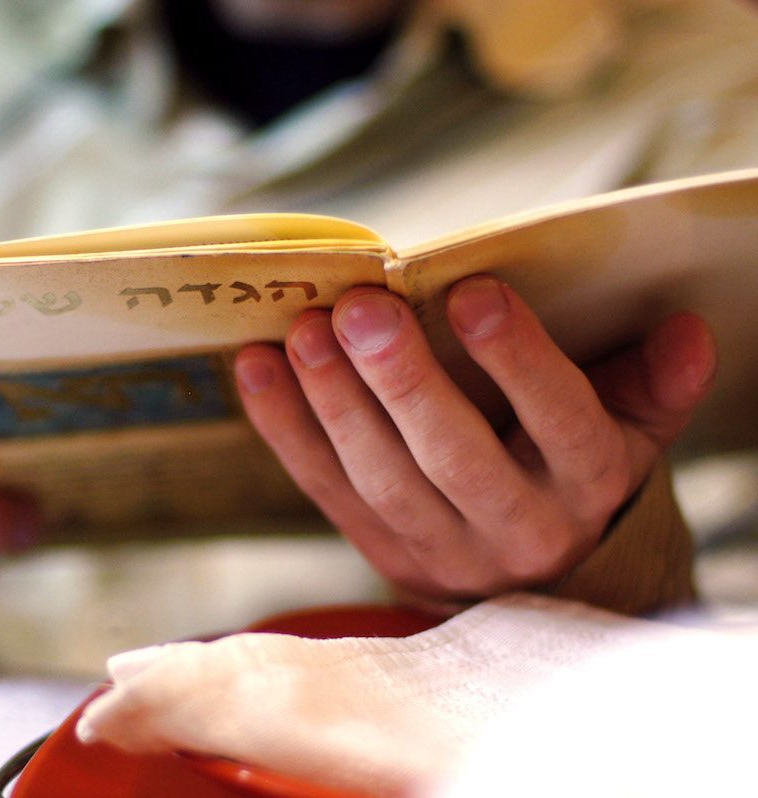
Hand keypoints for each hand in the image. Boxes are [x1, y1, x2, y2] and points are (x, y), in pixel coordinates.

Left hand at [233, 275, 715, 604]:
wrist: (532, 576)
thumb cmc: (575, 468)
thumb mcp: (628, 429)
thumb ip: (651, 383)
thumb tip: (686, 331)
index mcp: (586, 484)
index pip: (562, 424)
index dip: (519, 361)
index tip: (474, 292)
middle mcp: (515, 527)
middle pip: (454, 457)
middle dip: (403, 383)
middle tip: (362, 308)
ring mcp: (440, 550)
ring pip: (380, 479)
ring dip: (333, 404)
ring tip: (303, 332)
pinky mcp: (380, 552)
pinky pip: (326, 491)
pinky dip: (286, 429)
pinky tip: (255, 367)